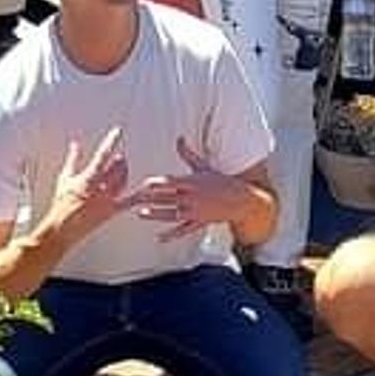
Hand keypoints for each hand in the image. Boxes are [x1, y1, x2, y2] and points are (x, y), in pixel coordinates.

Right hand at [47, 127, 129, 244]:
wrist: (62, 228)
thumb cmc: (61, 205)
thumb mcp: (64, 178)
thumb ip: (72, 159)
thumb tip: (75, 144)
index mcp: (88, 178)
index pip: (103, 155)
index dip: (112, 141)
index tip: (118, 131)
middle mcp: (100, 188)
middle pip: (116, 167)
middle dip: (120, 159)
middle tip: (120, 155)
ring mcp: (107, 200)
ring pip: (123, 181)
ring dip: (125, 171)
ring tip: (123, 166)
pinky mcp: (111, 212)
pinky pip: (129, 202)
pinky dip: (139, 195)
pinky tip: (146, 190)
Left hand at [124, 137, 244, 241]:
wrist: (241, 199)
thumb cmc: (220, 180)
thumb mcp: (203, 166)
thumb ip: (188, 154)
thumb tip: (179, 138)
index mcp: (192, 182)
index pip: (171, 182)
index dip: (157, 184)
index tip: (143, 184)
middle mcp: (193, 197)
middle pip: (167, 198)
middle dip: (150, 199)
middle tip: (133, 199)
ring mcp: (196, 212)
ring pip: (172, 214)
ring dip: (156, 214)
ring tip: (141, 214)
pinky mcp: (200, 223)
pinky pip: (184, 230)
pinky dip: (172, 235)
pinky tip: (159, 238)